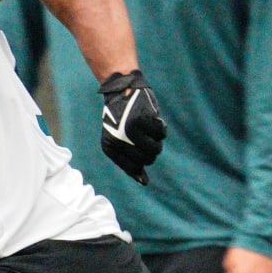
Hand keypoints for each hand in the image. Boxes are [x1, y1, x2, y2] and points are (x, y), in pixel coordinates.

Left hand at [97, 69, 165, 184]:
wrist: (122, 90)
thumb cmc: (122, 118)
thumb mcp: (121, 141)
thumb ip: (130, 162)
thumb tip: (144, 183)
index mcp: (110, 148)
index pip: (133, 168)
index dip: (142, 160)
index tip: (142, 148)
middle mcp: (119, 140)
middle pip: (148, 160)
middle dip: (151, 150)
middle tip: (147, 136)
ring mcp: (131, 130)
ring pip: (156, 149)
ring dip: (157, 140)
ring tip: (149, 129)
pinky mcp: (143, 119)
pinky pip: (161, 133)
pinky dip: (161, 127)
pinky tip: (153, 119)